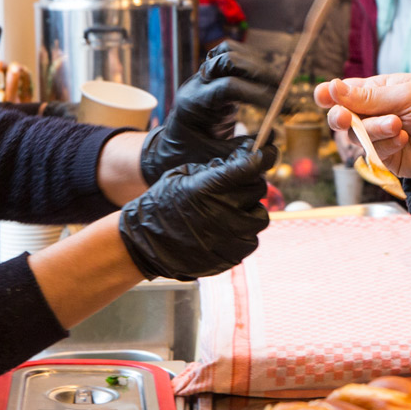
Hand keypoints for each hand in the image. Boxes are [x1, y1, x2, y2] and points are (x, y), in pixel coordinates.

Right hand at [118, 141, 276, 280]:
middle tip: (235, 188)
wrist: (145, 242)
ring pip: (259, 216)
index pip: (250, 167)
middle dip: (249, 185)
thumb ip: (211, 169)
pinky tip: (227, 231)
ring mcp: (229, 236)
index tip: (265, 154)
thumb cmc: (161, 204)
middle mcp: (223, 211)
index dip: (260, 157)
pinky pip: (251, 240)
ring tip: (231, 212)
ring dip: (249, 211)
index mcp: (210, 187)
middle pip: (258, 190)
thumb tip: (237, 162)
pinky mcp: (231, 256)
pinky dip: (244, 234)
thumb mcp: (181, 175)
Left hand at [139, 42, 277, 181]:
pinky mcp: (214, 76)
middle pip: (227, 59)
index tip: (280, 109)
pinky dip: (251, 62)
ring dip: (256, 64)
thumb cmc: (189, 156)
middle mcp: (197, 83)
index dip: (259, 94)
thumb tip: (275, 136)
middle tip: (284, 92)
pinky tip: (266, 80)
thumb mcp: (213, 158)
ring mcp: (204, 77)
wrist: (170, 148)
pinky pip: (232, 56)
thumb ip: (243, 149)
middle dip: (259, 72)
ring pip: (228, 51)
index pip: (229, 87)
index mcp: (194, 103)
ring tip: (278, 84)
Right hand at [314, 74, 410, 180]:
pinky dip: (387, 145)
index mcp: (378, 90)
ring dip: (374, 130)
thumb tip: (332, 87)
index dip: (330, 94)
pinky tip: (404, 139)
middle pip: (342, 117)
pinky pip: (374, 153)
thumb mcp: (405, 96)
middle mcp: (375, 113)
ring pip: (356, 136)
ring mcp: (380, 137)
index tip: (322, 96)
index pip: (345, 92)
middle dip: (340, 117)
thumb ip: (368, 97)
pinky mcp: (388, 158)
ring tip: (397, 125)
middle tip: (345, 118)